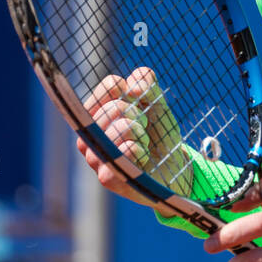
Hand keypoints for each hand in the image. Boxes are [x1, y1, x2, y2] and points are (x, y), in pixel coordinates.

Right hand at [76, 67, 192, 210]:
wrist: (173, 168)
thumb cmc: (158, 134)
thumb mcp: (156, 103)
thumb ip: (146, 83)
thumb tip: (132, 87)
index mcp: (95, 113)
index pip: (110, 85)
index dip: (134, 91)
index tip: (139, 104)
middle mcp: (88, 135)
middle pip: (115, 107)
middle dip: (138, 116)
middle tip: (142, 131)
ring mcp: (94, 158)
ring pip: (120, 128)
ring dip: (141, 135)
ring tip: (142, 145)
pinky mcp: (106, 178)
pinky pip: (125, 151)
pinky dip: (140, 151)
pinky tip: (142, 158)